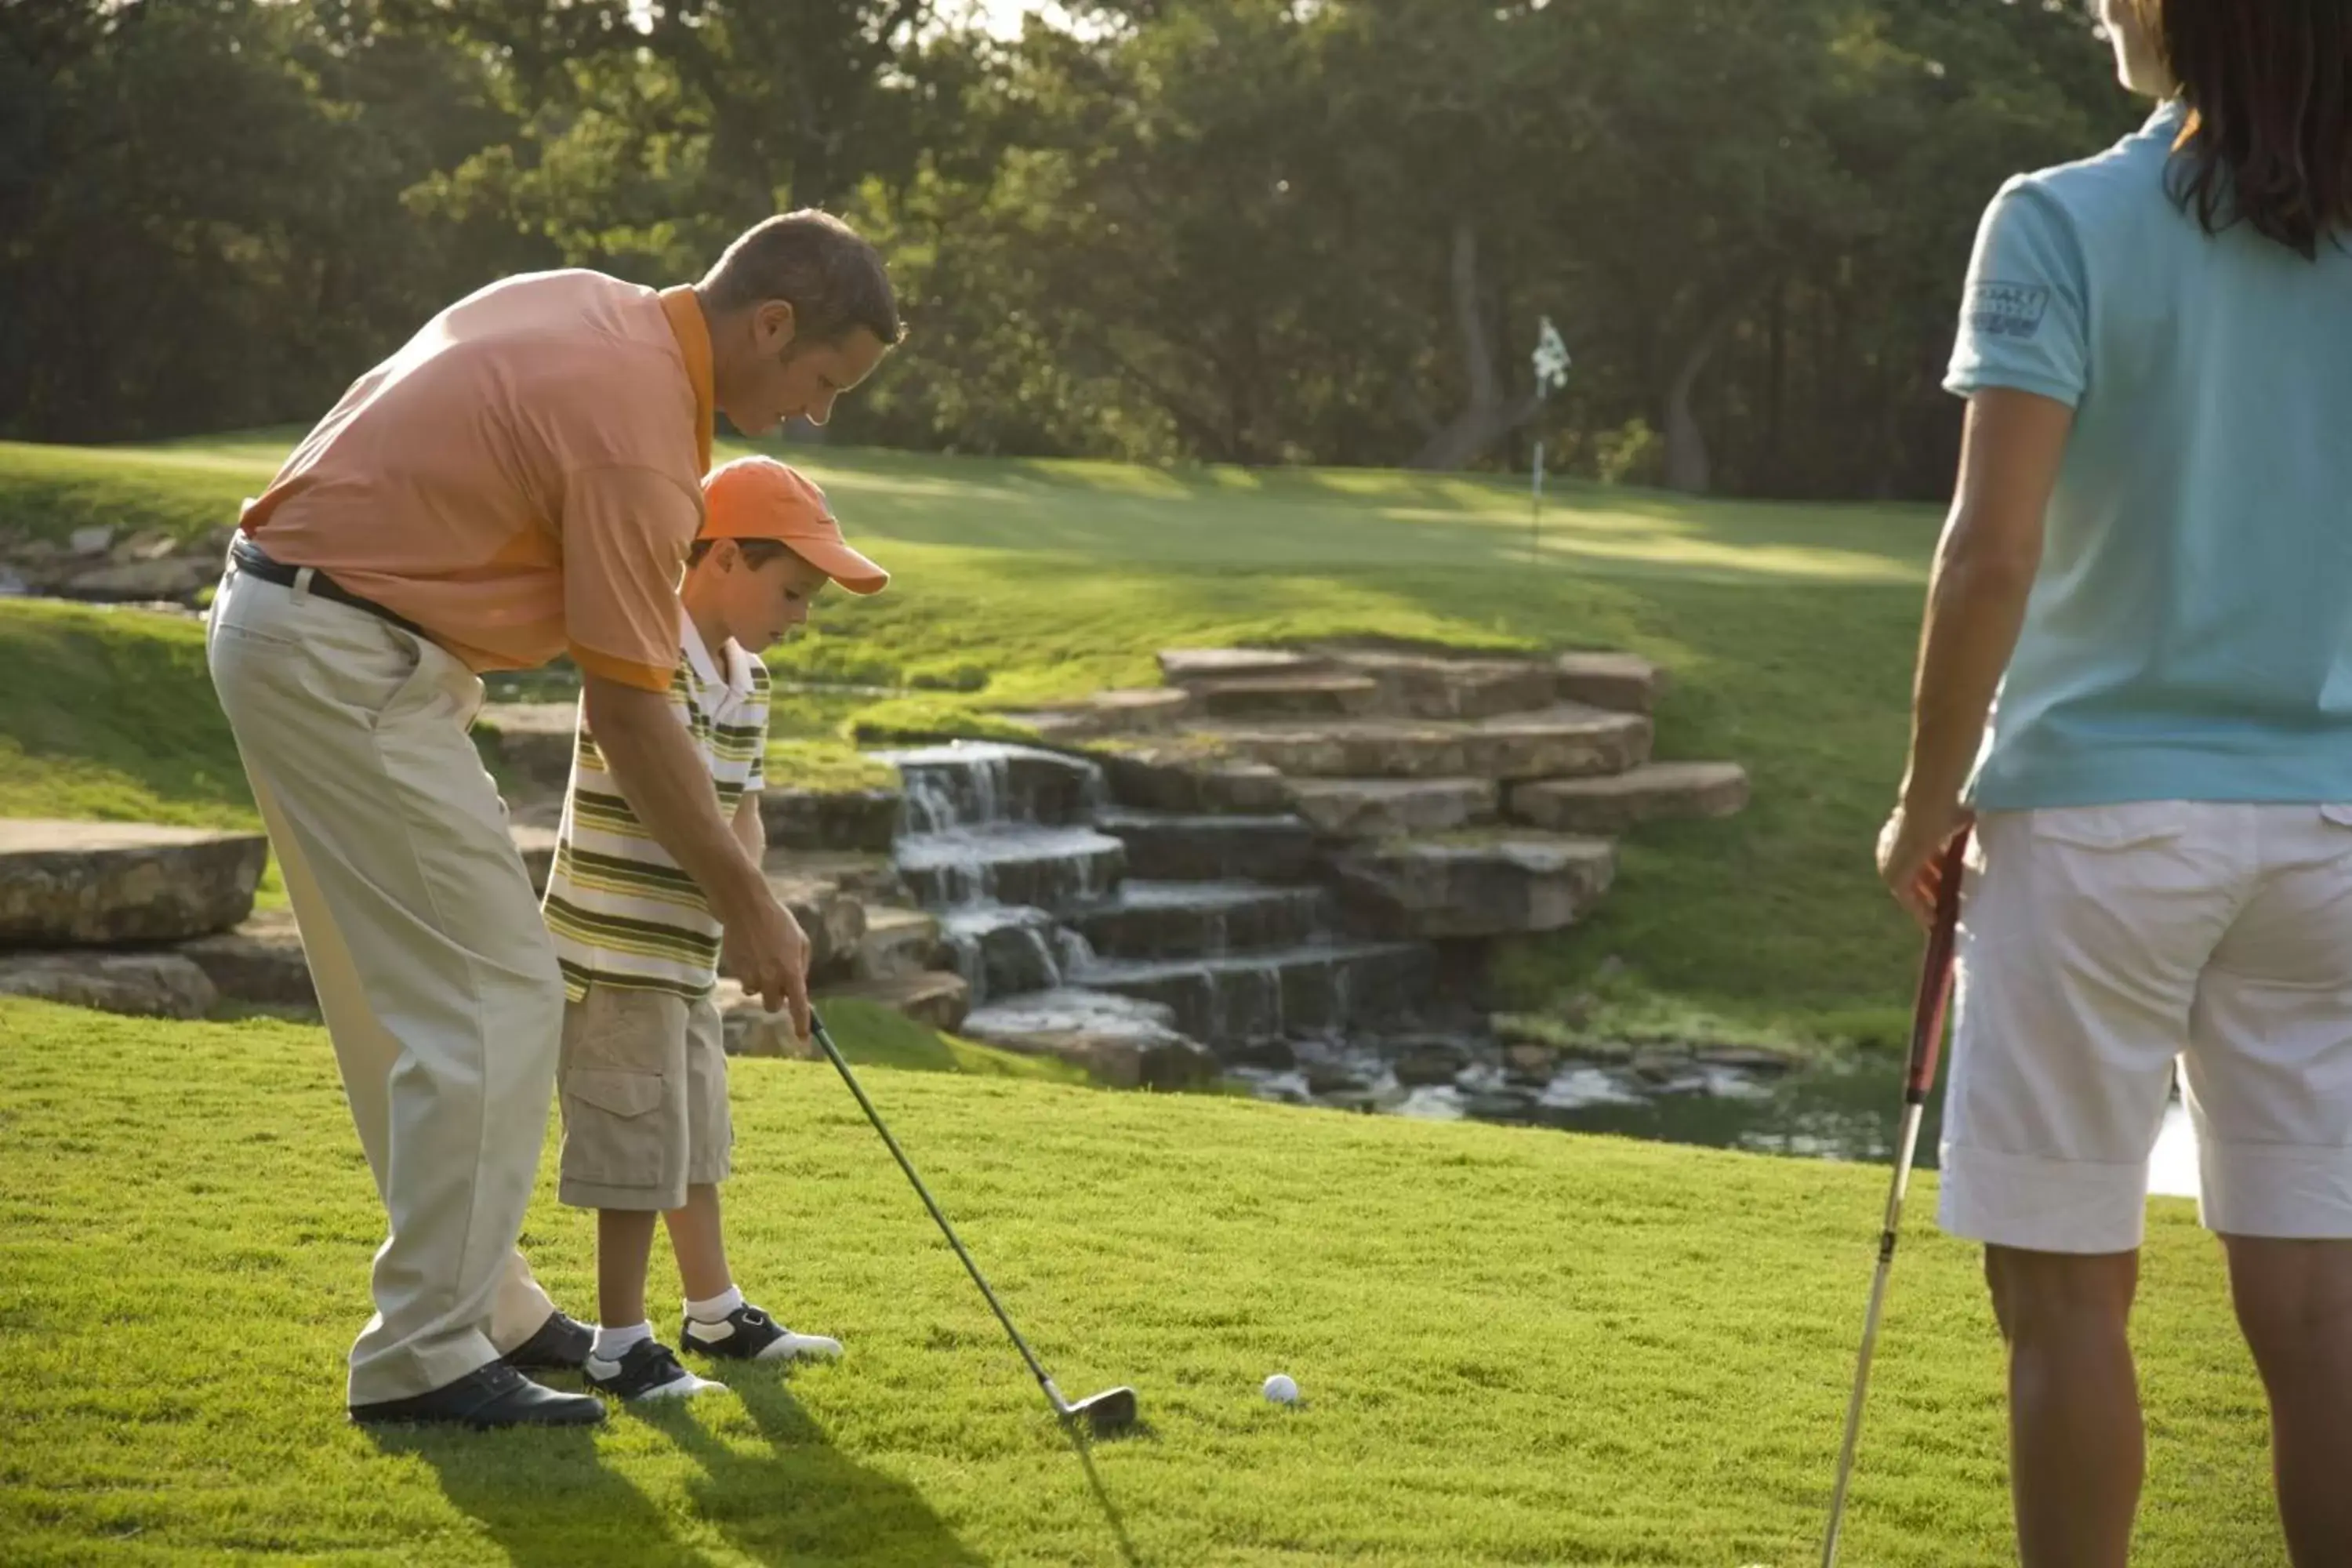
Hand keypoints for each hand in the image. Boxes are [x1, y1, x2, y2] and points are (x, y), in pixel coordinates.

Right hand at [720, 885, 810, 1040]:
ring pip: (755, 994)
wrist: (745, 906)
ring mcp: (751, 975)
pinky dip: (747, 973)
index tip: (803, 1039)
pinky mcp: (735, 970)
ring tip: (761, 960)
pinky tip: (749, 953)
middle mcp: (771, 978)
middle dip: (775, 998)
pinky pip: (743, 981)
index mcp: (791, 970)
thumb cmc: (777, 920)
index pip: (799, 1006)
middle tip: (777, 982)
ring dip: (760, 985)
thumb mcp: (801, 940)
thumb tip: (798, 984)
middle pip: (773, 1006)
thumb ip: (801, 965)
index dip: (801, 1024)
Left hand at [1877, 796, 1972, 928]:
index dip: (1932, 874)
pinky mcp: (1895, 877)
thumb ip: (1957, 824)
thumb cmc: (1944, 808)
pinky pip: (1908, 899)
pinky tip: (1934, 921)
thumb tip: (1972, 817)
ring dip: (1927, 903)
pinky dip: (1920, 910)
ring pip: (1910, 891)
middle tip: (1946, 906)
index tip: (1946, 886)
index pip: (1915, 861)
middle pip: (1913, 877)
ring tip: (1943, 916)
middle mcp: (1889, 851)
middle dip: (1931, 891)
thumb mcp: (1952, 819)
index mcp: (1900, 835)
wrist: (1929, 808)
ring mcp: (1890, 865)